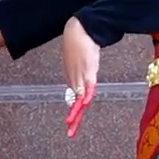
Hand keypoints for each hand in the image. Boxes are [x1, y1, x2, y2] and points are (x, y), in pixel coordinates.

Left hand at [62, 17, 98, 136]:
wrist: (81, 29)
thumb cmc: (81, 40)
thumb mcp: (83, 56)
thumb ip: (86, 66)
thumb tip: (88, 72)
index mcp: (72, 75)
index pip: (73, 96)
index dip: (73, 110)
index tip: (70, 121)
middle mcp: (74, 77)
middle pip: (74, 100)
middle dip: (73, 116)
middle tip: (70, 130)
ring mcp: (80, 74)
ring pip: (78, 96)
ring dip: (76, 111)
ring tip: (72, 124)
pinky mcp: (88, 69)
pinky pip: (88, 85)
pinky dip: (86, 95)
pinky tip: (85, 103)